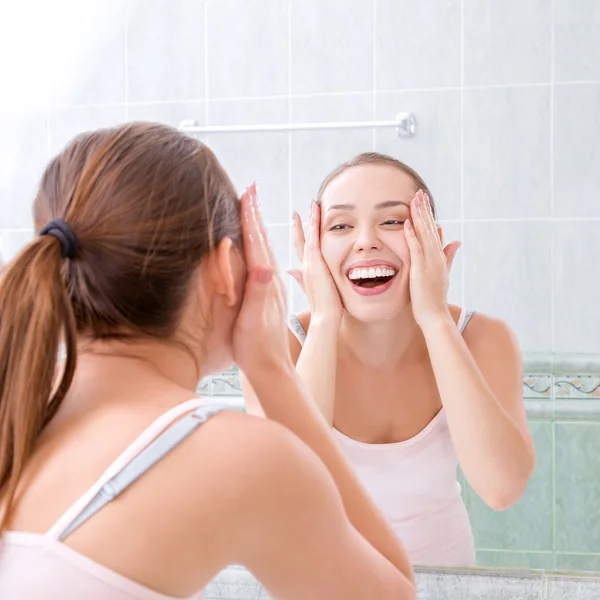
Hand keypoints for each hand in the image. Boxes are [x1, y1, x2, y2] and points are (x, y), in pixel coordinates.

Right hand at [232, 184, 291, 379]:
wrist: (270, 366)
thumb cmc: (256, 347)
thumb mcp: (254, 321)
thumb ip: (260, 294)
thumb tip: (265, 267)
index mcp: (266, 280)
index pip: (258, 242)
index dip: (251, 217)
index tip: (248, 193)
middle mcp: (270, 279)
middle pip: (263, 239)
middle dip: (255, 213)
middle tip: (251, 189)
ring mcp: (270, 285)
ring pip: (264, 248)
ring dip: (258, 225)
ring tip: (252, 207)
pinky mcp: (266, 292)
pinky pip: (262, 260)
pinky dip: (258, 245)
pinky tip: (255, 244)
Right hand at [287, 201, 342, 323]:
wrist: (325, 318)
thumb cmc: (324, 310)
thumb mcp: (313, 291)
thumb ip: (302, 280)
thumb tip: (291, 270)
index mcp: (306, 273)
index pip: (301, 251)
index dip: (298, 238)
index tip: (298, 225)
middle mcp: (304, 266)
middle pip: (299, 241)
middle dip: (298, 226)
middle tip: (296, 212)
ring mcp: (308, 263)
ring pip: (306, 236)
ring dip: (307, 219)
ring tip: (310, 205)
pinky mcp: (314, 261)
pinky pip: (313, 237)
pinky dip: (313, 222)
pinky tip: (315, 209)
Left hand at [404, 190, 460, 330]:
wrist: (435, 316)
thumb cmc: (435, 299)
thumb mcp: (443, 274)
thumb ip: (449, 257)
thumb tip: (456, 241)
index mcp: (439, 257)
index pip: (433, 231)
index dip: (428, 215)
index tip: (423, 201)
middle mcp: (436, 257)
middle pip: (429, 228)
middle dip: (423, 209)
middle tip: (418, 192)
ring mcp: (429, 263)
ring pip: (424, 234)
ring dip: (418, 216)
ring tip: (413, 200)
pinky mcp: (421, 270)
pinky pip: (415, 249)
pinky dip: (411, 236)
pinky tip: (406, 223)